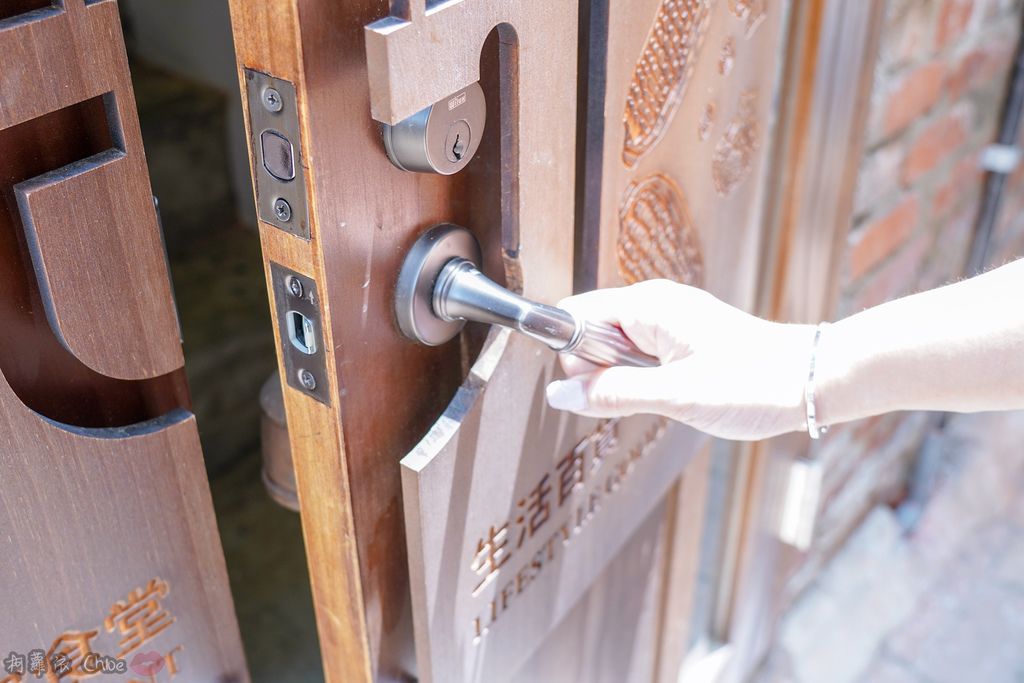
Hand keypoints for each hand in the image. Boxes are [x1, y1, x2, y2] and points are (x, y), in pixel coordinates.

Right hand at [544, 279, 816, 440]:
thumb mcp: (674, 396)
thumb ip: (611, 394)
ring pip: (618, 348)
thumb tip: (559, 395)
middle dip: (600, 370)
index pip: (576, 315)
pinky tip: (673, 393)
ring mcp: (671, 320)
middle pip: (593, 332)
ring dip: (625, 378)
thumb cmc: (754, 383)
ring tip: (666, 395)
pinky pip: (642, 355)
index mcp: (648, 306)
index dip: (574, 354)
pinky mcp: (684, 337)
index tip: (596, 387)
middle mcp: (655, 305)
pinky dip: (646, 378)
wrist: (812, 381)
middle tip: (644, 394)